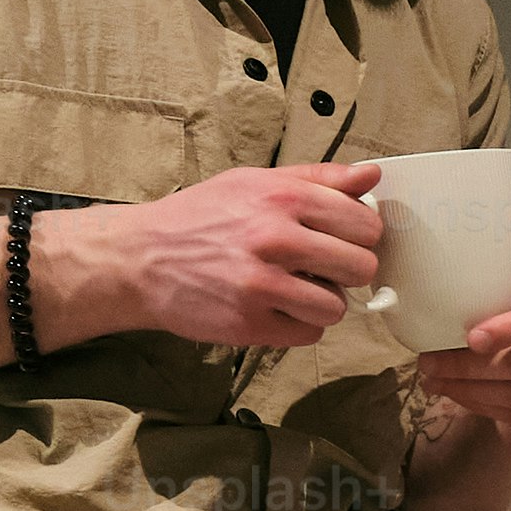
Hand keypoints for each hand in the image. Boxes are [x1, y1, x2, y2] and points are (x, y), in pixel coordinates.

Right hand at [56, 163, 383, 348]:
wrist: (139, 258)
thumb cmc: (202, 217)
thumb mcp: (254, 182)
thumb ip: (318, 179)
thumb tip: (371, 177)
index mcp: (283, 197)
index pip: (366, 224)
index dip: (358, 236)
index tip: (339, 239)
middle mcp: (275, 238)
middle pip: (361, 267)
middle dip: (345, 270)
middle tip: (318, 267)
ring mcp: (262, 284)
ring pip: (337, 307)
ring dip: (322, 302)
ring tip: (293, 288)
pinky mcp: (250, 323)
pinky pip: (310, 334)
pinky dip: (298, 324)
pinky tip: (274, 306)